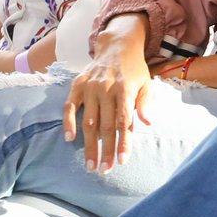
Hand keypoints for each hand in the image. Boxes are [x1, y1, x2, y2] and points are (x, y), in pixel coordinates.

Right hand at [61, 15, 152, 172]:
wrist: (117, 47)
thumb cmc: (134, 70)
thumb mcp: (146, 83)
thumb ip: (145, 103)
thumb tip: (148, 122)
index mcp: (125, 90)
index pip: (124, 121)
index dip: (123, 142)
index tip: (122, 161)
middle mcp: (106, 89)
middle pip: (105, 126)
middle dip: (106, 150)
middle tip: (104, 170)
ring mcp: (89, 88)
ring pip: (88, 121)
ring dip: (89, 144)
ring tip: (90, 163)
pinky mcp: (77, 86)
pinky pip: (69, 107)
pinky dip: (68, 123)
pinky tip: (69, 139)